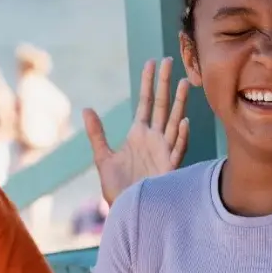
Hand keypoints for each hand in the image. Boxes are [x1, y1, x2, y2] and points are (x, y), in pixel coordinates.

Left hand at [84, 57, 189, 204]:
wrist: (128, 213)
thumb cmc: (118, 189)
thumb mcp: (103, 159)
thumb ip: (97, 134)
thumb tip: (87, 109)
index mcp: (139, 135)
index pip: (145, 102)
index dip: (148, 82)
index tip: (151, 62)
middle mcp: (154, 139)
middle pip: (162, 105)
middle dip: (166, 83)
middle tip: (170, 60)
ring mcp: (164, 152)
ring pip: (174, 122)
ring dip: (179, 103)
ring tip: (185, 82)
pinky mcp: (169, 168)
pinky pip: (177, 149)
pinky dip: (181, 136)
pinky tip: (183, 121)